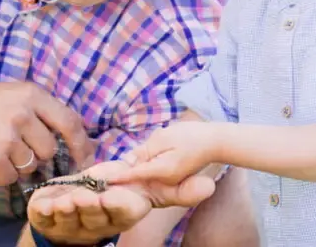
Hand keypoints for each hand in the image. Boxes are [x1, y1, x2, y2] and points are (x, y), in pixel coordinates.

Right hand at [0, 82, 93, 185]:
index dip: (81, 145)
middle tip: (11, 143)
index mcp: (31, 95)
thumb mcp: (11, 95)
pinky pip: (10, 178)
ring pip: (29, 166)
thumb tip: (74, 137)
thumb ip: (40, 112)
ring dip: (15, 164)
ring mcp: (7, 139)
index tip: (85, 159)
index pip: (70, 123)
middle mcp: (22, 114)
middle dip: (34, 153)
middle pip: (48, 150)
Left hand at [27, 159, 215, 244]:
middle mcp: (100, 220)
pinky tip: (44, 204)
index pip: (125, 210)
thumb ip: (176, 190)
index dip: (119, 204)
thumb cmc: (114, 192)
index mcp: (123, 211)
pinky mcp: (49, 217)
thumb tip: (210, 185)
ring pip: (72, 215)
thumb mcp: (146, 188)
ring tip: (65, 200)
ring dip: (69, 207)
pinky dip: (45, 208)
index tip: (114, 195)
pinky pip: (47, 215)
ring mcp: (74, 221)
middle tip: (87, 196)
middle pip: (97, 214)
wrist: (74, 205)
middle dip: (92, 205)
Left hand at [106, 121, 220, 186]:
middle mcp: (165, 179)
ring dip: (131, 173)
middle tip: (100, 176)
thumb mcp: (164, 137)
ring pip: (145, 176)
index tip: (101, 179)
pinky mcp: (172, 176)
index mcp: (162, 169)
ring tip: (110, 173)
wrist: (215, 141)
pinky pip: (153, 173)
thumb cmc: (191, 135)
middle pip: (138, 178)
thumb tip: (128, 160)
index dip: (118, 176)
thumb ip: (145, 150)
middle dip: (121, 177)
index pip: (134, 174)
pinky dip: (142, 170)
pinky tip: (133, 165)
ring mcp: (170, 179)